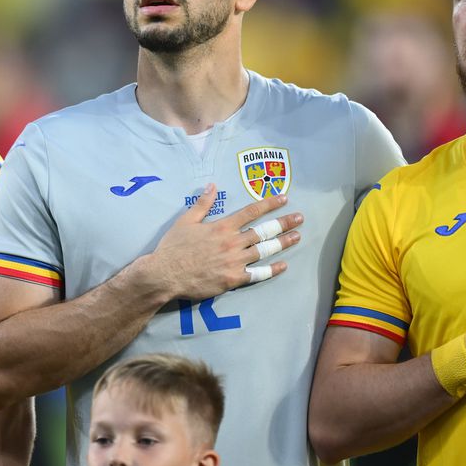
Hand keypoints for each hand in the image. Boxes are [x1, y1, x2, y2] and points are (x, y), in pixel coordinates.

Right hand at [137, 184, 302, 300]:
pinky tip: (283, 265)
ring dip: (283, 243)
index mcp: (222, 226)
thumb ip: (203, 203)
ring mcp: (234, 261)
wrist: (165, 274)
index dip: (269, 204)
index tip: (284, 198)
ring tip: (297, 237)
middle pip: (264, 231)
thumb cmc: (174, 247)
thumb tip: (212, 185)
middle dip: (284, 223)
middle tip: (300, 218)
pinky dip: (272, 270)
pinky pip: (257, 274)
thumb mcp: (186, 220)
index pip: (251, 211)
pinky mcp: (233, 279)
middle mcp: (232, 242)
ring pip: (264, 250)